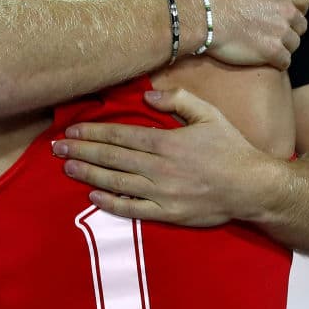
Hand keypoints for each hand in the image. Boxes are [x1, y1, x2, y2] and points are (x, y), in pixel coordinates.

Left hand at [52, 88, 275, 226]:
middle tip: (56, 149)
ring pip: (117, 183)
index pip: (120, 137)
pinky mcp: (167, 213)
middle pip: (112, 158)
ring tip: (67, 168)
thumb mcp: (209, 114)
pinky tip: (93, 198)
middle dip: (82, 152)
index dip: (93, 134)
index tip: (71, 131)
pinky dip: (112, 204)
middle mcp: (159, 167)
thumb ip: (179, 99)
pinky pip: (134, 209)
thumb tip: (149, 94)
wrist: (252, 187)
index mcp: (166, 142)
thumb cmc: (231, 147)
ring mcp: (162, 192)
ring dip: (89, 175)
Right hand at [192, 0, 308, 69]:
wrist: (198, 14)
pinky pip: (285, 61)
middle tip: (273, 31)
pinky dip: (277, 62)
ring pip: (294, 43)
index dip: (297, 6)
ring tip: (268, 46)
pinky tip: (266, 59)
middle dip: (290, 28)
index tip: (283, 12)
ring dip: (283, 46)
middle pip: (301, 24)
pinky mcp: (271, 52)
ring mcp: (280, 32)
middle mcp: (286, 9)